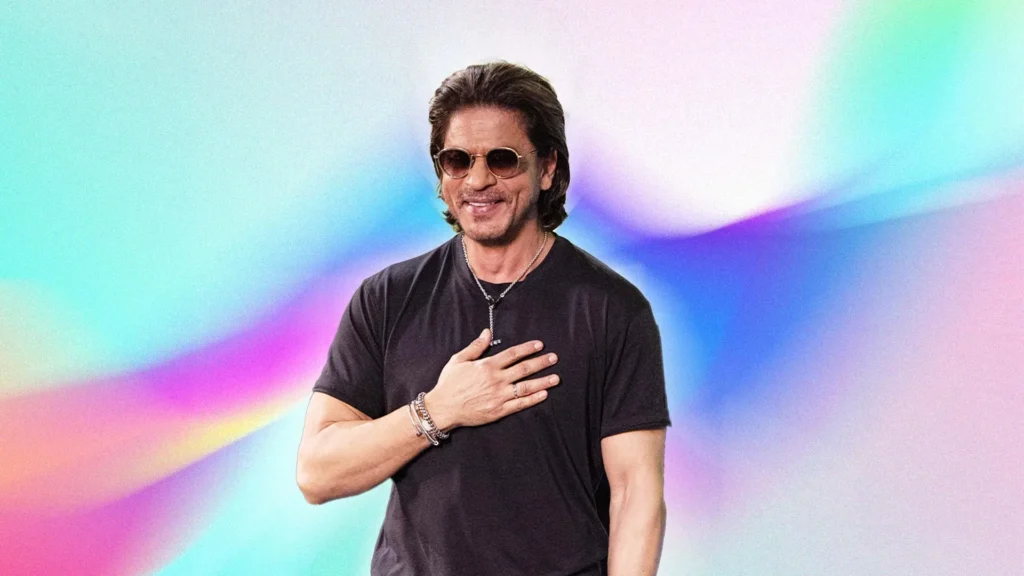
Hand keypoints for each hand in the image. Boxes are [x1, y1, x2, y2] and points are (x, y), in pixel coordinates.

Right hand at [425, 329, 559, 429]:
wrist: (443, 408)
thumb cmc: (449, 384)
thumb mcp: (459, 360)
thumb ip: (476, 347)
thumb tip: (487, 333)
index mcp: (487, 366)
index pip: (513, 354)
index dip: (528, 348)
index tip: (540, 345)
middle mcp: (496, 380)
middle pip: (524, 369)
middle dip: (541, 362)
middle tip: (554, 358)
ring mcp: (499, 396)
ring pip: (526, 387)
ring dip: (543, 382)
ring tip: (556, 378)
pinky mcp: (498, 411)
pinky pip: (519, 404)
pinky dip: (533, 399)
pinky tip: (543, 394)